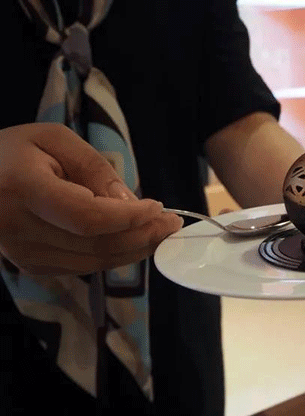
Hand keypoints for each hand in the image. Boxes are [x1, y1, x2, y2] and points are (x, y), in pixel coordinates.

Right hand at [0, 123, 182, 274]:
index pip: (87, 217)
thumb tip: (131, 204)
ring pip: (95, 262)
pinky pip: (85, 267)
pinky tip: (133, 240)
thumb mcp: (55, 140)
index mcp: (23, 189)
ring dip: (135, 249)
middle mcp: (19, 229)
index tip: (158, 208)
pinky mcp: (31, 266)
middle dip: (143, 235)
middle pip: (97, 245)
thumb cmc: (15, 152)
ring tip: (160, 231)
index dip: (129, 218)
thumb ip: (95, 168)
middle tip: (171, 223)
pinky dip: (115, 256)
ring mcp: (23, 254)